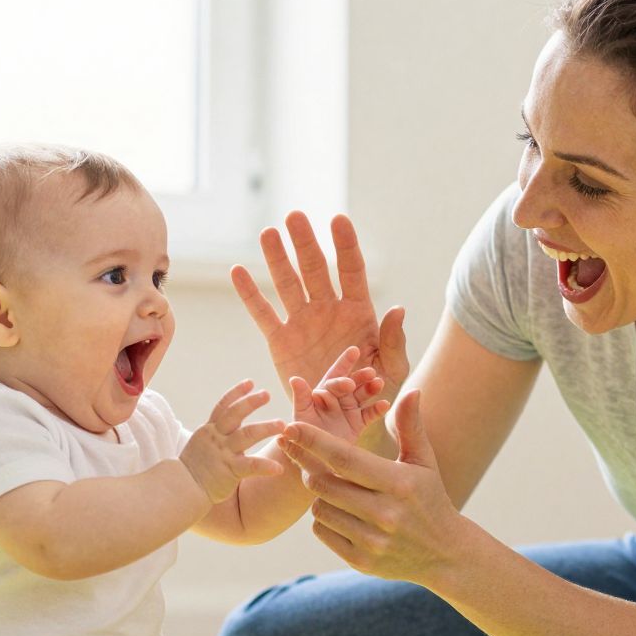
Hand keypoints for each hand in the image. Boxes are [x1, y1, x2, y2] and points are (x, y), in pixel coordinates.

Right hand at [180, 381, 285, 503]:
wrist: (181, 488)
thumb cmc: (193, 469)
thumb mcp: (201, 444)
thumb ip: (214, 433)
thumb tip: (226, 424)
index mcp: (209, 430)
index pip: (223, 406)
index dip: (236, 393)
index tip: (250, 382)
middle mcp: (216, 438)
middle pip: (235, 414)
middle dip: (251, 402)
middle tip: (267, 394)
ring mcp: (223, 453)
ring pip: (247, 434)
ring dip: (266, 427)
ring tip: (282, 424)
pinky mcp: (229, 470)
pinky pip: (251, 466)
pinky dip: (266, 467)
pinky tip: (279, 468)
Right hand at [232, 213, 410, 403]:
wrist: (342, 419)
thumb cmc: (374, 392)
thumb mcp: (392, 370)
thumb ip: (394, 342)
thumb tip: (397, 309)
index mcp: (358, 312)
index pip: (351, 271)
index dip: (345, 245)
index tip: (338, 220)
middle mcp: (328, 310)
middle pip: (315, 269)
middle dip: (305, 243)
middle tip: (295, 216)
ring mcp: (302, 323)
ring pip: (287, 284)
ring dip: (277, 259)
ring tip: (268, 233)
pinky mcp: (281, 341)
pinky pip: (263, 314)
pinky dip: (250, 295)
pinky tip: (238, 272)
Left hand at [278, 389, 467, 584]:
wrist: (444, 553)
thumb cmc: (430, 499)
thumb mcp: (424, 462)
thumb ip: (411, 426)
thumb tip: (411, 391)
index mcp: (398, 483)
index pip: (344, 458)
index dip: (313, 441)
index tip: (290, 426)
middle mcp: (384, 513)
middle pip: (323, 483)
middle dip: (310, 467)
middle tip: (309, 459)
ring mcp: (371, 540)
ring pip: (319, 508)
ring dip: (320, 494)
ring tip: (338, 490)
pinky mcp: (361, 561)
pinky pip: (322, 531)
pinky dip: (324, 519)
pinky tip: (342, 513)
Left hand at [290, 345, 389, 443]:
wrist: (312, 456)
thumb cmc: (301, 434)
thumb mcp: (300, 416)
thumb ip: (300, 398)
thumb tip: (295, 379)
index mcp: (322, 392)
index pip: (334, 375)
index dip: (344, 364)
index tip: (354, 352)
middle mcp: (337, 398)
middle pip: (351, 383)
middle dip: (360, 376)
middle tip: (370, 372)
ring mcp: (348, 410)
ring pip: (362, 395)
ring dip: (371, 388)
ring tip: (379, 383)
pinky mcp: (358, 424)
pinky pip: (369, 414)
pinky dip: (377, 410)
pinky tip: (385, 404)